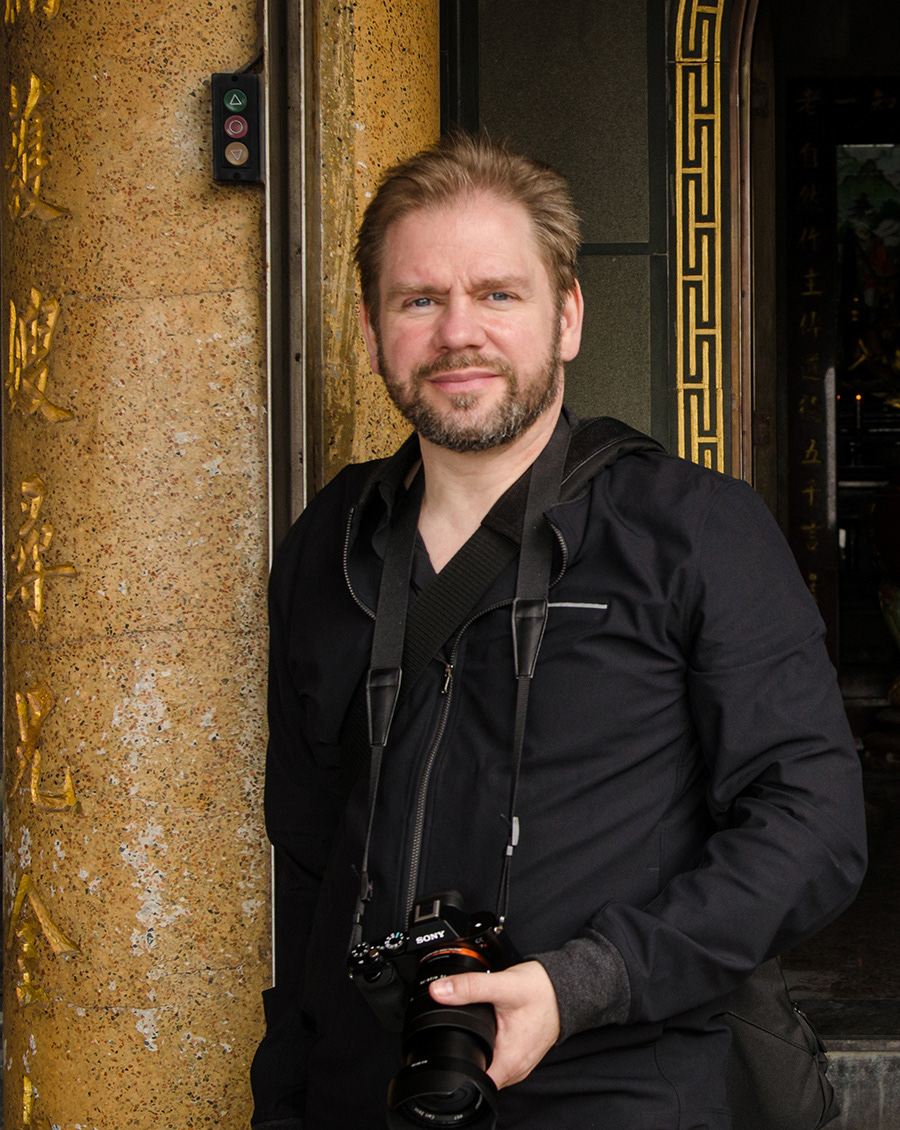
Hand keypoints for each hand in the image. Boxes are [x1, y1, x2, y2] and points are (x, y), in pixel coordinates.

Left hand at [429, 960, 559, 1088]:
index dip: (455, 1068)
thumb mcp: (503, 985)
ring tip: (474, 1028)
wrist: (567, 988)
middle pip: (478, 1074)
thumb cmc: (542, 991)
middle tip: (458, 1029)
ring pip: (489, 1066)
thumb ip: (470, 988)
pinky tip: (489, 1029)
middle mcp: (516, 1069)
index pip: (473, 1081)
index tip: (446, 1049)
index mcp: (509, 1062)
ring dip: (479, 1051)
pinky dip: (491, 1046)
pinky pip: (499, 1058)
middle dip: (465, 1055)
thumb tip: (439, 991)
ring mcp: (520, 1063)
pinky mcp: (522, 1053)